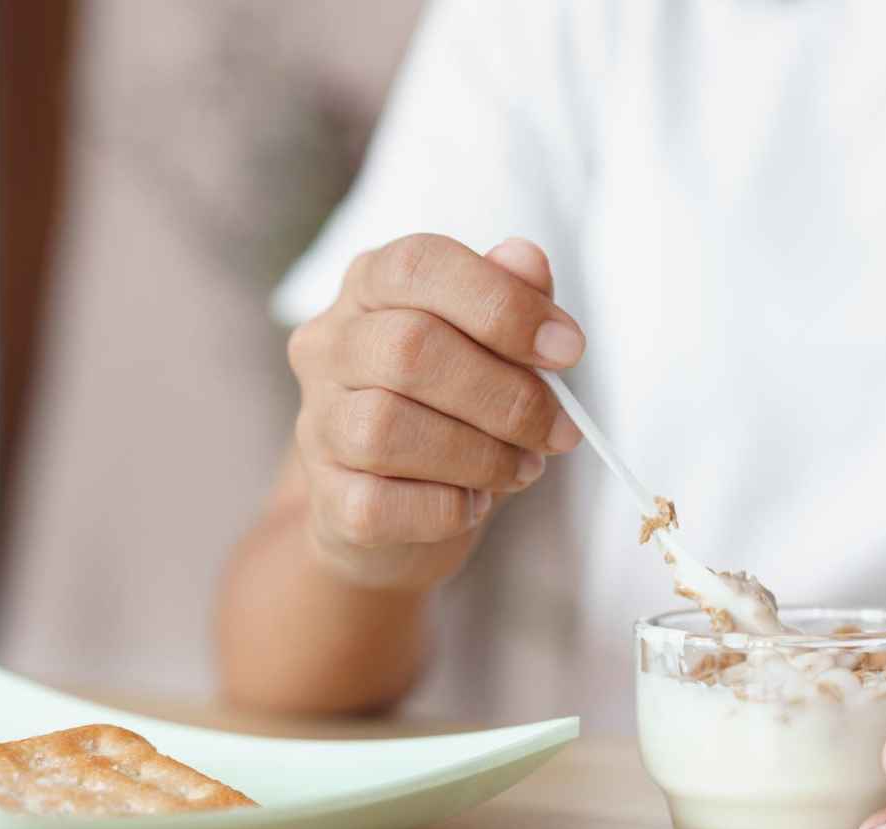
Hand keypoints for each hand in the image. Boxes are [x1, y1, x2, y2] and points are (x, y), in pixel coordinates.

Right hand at [286, 234, 582, 587]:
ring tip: (522, 467)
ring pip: (385, 427)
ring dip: (479, 455)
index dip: (502, 304)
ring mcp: (317, 423)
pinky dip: (446, 508)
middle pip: (408, 347)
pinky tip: (473, 503)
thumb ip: (511, 301)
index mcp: (372, 287)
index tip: (568, 350)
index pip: (419, 266)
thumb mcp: (496, 349)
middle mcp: (331, 346)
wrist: (395, 512)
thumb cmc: (455, 413)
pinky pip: (377, 503)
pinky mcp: (325, 499)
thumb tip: (526, 259)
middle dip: (506, 395)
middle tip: (558, 431)